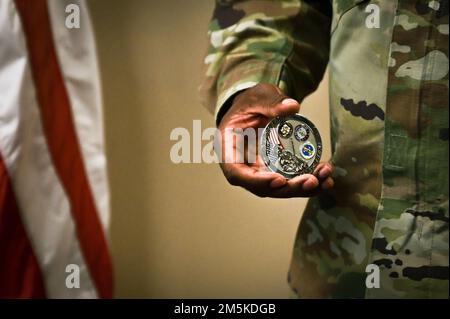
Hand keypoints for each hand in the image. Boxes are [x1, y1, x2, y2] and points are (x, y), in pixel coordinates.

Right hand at [217, 83, 333, 197]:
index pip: (237, 174)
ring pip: (280, 188)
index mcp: (229, 150)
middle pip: (263, 187)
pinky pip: (291, 179)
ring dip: (303, 187)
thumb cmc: (249, 103)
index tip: (280, 180)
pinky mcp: (276, 170)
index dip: (257, 181)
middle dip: (289, 188)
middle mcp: (244, 166)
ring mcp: (260, 171)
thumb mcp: (257, 96)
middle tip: (312, 181)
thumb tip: (292, 107)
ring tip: (325, 179)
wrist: (254, 108)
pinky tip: (325, 175)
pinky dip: (309, 179)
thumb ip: (270, 102)